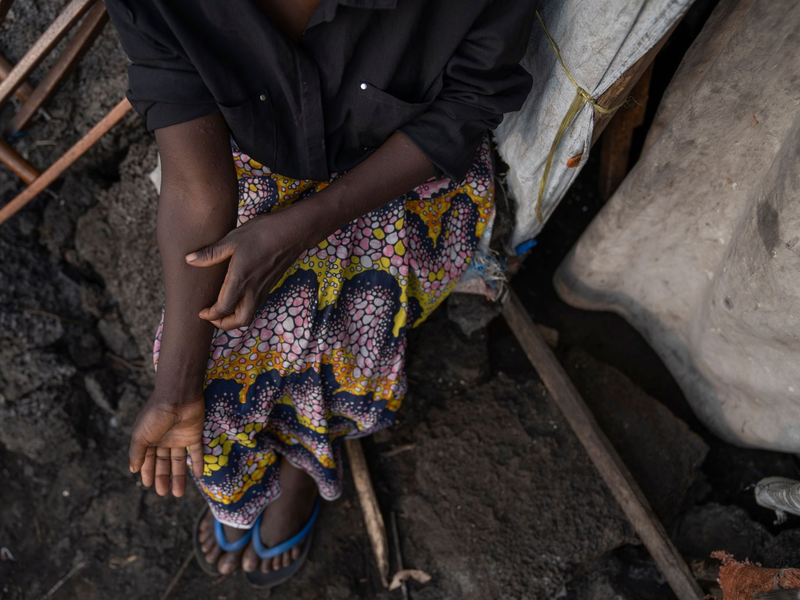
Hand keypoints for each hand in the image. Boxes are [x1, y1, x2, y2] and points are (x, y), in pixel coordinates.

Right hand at [128, 391, 204, 496]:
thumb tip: (133, 470)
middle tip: (163, 494)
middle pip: (164, 462)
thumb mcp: (140, 436)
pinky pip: (197, 452)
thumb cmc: (155, 415)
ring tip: (178, 494)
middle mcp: (164, 439)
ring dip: (180, 476)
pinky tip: (199, 476)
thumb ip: (137, 453)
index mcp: (149, 439)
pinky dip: (198, 463)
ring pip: (179, 461)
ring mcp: (179, 437)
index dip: (148, 472)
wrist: (178, 397)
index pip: (148, 459)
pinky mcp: (194, 435)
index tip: (148, 485)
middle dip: (163, 478)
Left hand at [185, 207, 312, 329]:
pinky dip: (244, 309)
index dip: (211, 315)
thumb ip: (211, 253)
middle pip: (240, 321)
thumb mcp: (232, 240)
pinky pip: (256, 305)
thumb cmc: (262, 233)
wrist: (292, 232)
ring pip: (250, 315)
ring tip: (223, 310)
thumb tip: (189, 260)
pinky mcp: (270, 285)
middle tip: (212, 317)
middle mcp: (253, 290)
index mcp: (241, 280)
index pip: (224, 308)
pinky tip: (238, 297)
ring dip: (235, 318)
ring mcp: (264, 289)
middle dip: (224, 324)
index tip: (202, 312)